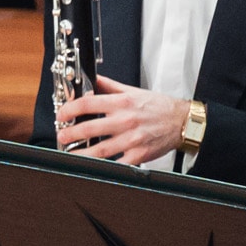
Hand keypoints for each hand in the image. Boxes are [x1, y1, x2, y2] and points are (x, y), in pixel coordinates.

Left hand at [54, 77, 191, 166]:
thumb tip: (90, 79)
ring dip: (82, 152)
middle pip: (90, 128)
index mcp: (122, 103)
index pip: (88, 103)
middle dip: (70, 133)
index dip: (69, 109)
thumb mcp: (133, 90)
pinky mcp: (140, 154)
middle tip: (62, 135)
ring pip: (100, 149)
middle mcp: (126, 120)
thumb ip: (109, 85)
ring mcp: (132, 139)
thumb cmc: (159, 107)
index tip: (62, 115)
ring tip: (70, 152)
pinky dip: (104, 165)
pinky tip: (94, 165)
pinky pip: (118, 163)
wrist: (183, 122)